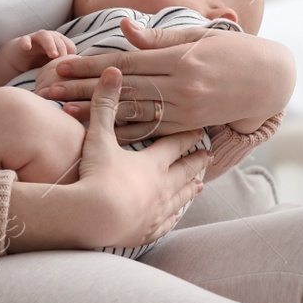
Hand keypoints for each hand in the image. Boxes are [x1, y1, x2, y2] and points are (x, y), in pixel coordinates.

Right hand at [17, 29, 75, 67]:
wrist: (19, 62)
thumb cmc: (40, 64)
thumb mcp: (54, 67)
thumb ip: (65, 69)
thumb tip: (79, 78)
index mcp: (59, 43)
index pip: (69, 45)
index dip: (72, 54)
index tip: (73, 65)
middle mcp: (49, 39)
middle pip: (58, 38)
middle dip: (63, 48)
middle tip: (65, 60)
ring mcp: (35, 39)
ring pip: (44, 36)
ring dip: (50, 44)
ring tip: (53, 55)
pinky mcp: (22, 43)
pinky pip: (24, 40)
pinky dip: (26, 42)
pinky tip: (27, 47)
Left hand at [32, 19, 293, 141]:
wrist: (273, 79)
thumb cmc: (234, 50)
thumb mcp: (199, 35)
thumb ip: (159, 36)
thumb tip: (123, 27)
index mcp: (179, 59)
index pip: (123, 62)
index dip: (88, 65)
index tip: (60, 65)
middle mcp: (180, 86)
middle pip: (120, 88)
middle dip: (81, 88)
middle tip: (47, 89)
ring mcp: (186, 109)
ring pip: (131, 112)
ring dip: (96, 112)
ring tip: (64, 111)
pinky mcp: (192, 125)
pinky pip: (153, 130)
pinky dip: (125, 131)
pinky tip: (100, 132)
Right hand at [73, 67, 210, 249]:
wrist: (92, 217)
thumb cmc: (96, 175)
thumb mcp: (99, 137)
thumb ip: (106, 105)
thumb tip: (112, 71)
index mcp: (154, 163)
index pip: (177, 145)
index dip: (188, 136)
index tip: (201, 130)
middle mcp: (162, 187)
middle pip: (184, 171)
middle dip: (196, 161)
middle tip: (210, 155)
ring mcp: (156, 211)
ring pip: (179, 198)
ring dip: (189, 190)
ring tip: (199, 186)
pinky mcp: (145, 231)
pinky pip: (165, 224)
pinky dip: (172, 218)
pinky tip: (175, 216)